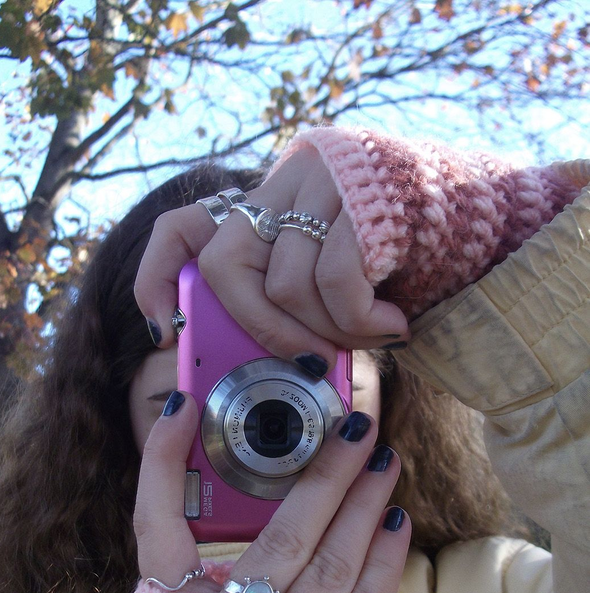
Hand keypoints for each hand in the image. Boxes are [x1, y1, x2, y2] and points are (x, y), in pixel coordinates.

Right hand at [133, 392, 410, 592]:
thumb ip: (189, 549)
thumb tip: (208, 460)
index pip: (156, 529)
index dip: (164, 465)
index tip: (183, 404)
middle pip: (283, 539)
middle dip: (325, 475)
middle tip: (356, 424)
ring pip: (336, 566)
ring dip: (364, 506)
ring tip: (384, 458)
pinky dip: (385, 558)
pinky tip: (396, 519)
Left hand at [134, 147, 409, 373]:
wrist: (478, 213)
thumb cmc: (397, 260)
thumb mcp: (331, 275)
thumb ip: (290, 301)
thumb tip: (261, 368)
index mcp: (268, 203)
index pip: (183, 229)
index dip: (156, 279)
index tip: (165, 332)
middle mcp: (284, 182)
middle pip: (223, 264)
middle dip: (261, 329)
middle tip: (309, 363)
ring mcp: (322, 182)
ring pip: (286, 285)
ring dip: (331, 332)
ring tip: (375, 335)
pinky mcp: (362, 197)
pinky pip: (334, 284)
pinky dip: (360, 324)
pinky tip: (393, 326)